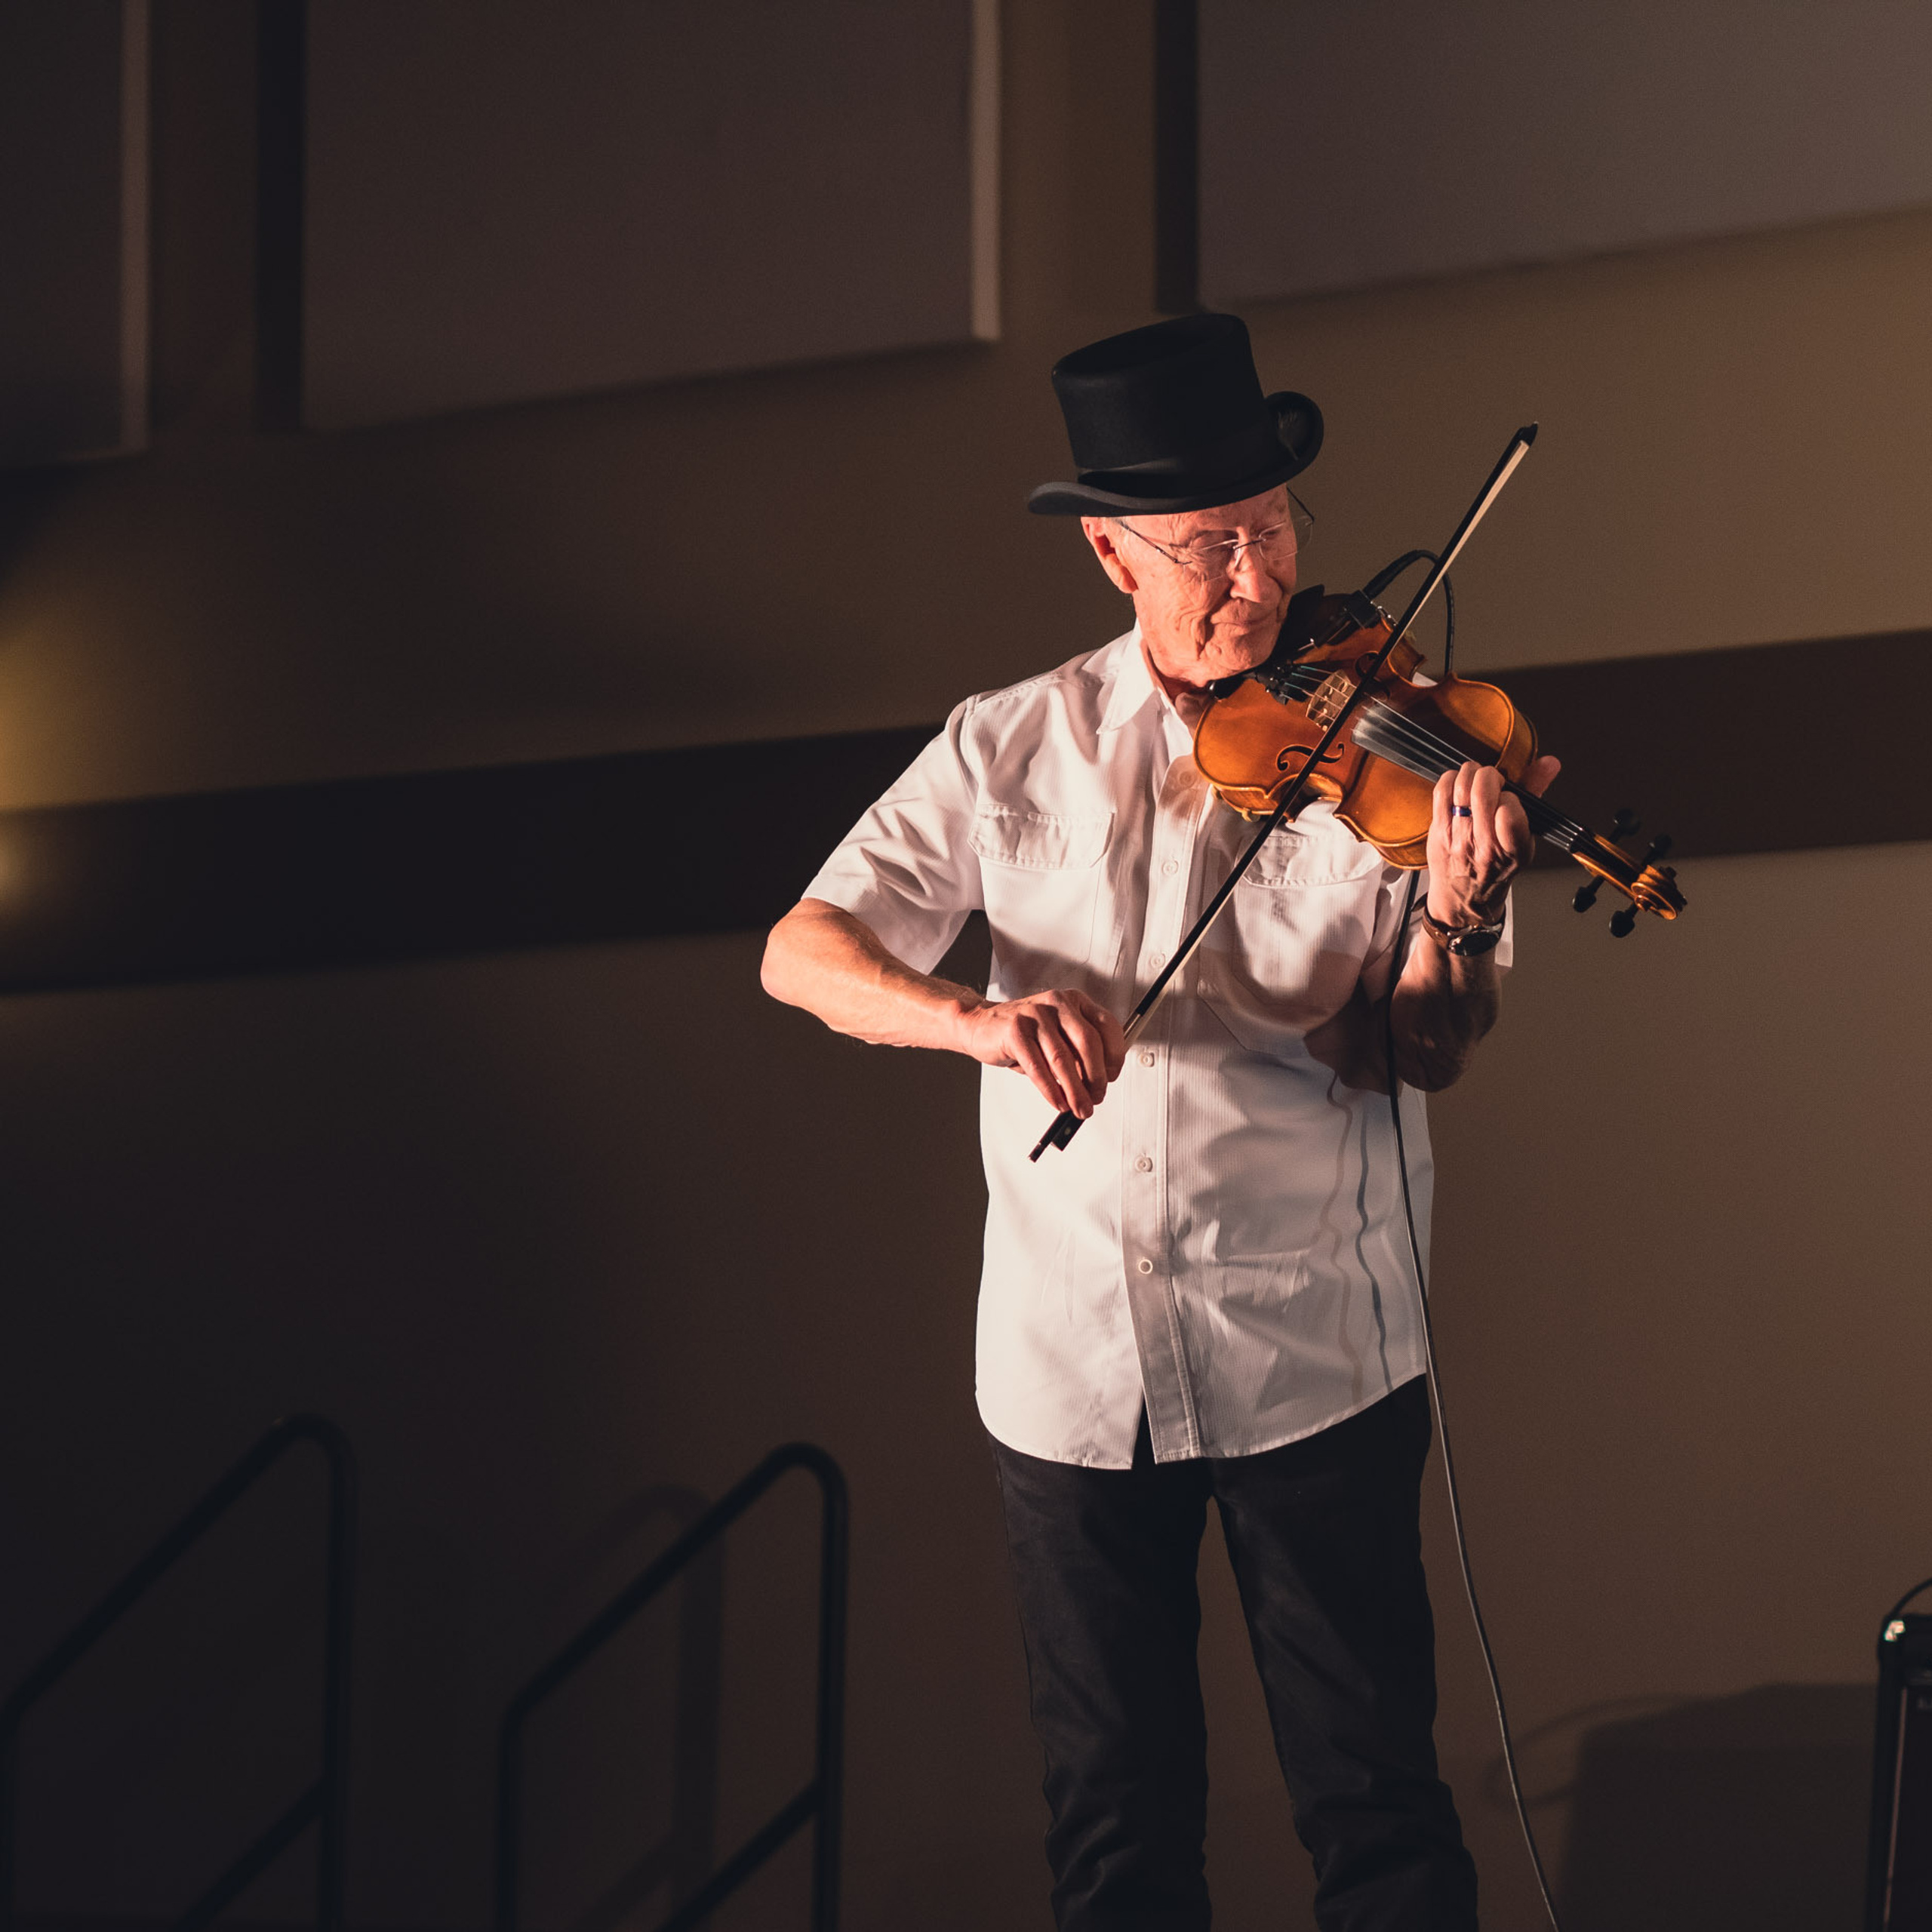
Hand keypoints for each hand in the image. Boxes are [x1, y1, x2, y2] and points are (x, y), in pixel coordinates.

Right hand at [958, 989, 1125, 1117]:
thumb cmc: (1023, 1033)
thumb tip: (1097, 1084)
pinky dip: (1050, 1090)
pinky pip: (1038, 1067)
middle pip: (1088, 1043)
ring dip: (1075, 1090)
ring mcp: (1036, 1015)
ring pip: (1063, 1059)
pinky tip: (1057, 1102)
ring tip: (1079, 1108)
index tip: (1112, 1078)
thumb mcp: (1056, 1036)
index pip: (1107, 1026)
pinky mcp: (1015, 1031)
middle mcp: (1058, 1003)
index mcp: (1074, 1002)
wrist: (980, 1025)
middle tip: (1096, 1098)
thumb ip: (1078, 1052)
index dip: (1115, 1056)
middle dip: (1096, 1077)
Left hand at [1426, 756, 1560, 926]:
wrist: (1464, 898)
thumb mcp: (1525, 839)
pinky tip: (1458, 784)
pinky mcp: (1439, 832)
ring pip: (1461, 789)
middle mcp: (1484, 846)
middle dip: (1490, 776)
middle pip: (1482, 793)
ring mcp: (1459, 839)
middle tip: (1492, 781)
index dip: (1510, 796)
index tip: (1510, 799)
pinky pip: (1441, 792)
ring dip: (1471, 774)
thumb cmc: (1496, 868)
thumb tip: (1549, 763)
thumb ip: (1535, 795)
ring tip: (1476, 779)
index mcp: (1513, 850)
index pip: (1510, 812)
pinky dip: (1451, 779)